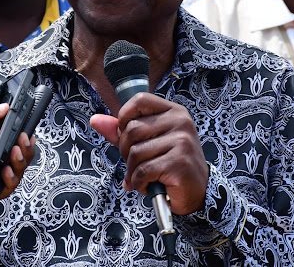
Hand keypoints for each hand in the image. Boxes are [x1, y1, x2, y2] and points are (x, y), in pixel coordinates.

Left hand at [0, 102, 35, 204]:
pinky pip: (2, 191)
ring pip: (15, 174)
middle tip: (24, 139)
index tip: (26, 129)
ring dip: (21, 162)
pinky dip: (9, 181)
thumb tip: (3, 107)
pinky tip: (6, 169)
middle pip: (18, 158)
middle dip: (27, 148)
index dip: (22, 137)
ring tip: (17, 151)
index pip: (10, 141)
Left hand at [91, 92, 207, 214]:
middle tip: (136, 164)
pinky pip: (143, 171)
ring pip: (135, 153)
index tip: (125, 135)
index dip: (124, 117)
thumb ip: (122, 130)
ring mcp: (182, 141)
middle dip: (125, 152)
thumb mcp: (147, 142)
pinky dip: (139, 183)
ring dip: (132, 171)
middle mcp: (180, 122)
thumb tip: (95, 120)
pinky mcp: (179, 163)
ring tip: (143, 177)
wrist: (198, 192)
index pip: (139, 100)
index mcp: (173, 111)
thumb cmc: (169, 164)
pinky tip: (148, 185)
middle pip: (132, 130)